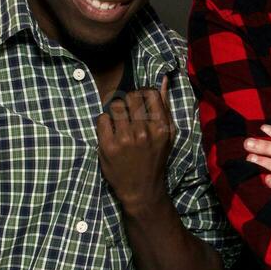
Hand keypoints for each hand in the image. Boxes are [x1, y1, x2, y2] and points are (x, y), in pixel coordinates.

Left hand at [97, 75, 175, 212]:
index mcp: (161, 128)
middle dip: (128, 101)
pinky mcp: (108, 146)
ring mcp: (125, 139)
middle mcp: (144, 132)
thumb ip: (165, 107)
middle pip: (131, 96)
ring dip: (116, 111)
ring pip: (115, 105)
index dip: (142, 94)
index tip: (139, 103)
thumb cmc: (155, 159)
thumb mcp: (167, 135)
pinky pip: (102, 118)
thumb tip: (163, 80)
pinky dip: (105, 122)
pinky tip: (111, 132)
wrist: (141, 189)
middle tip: (128, 113)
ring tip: (119, 122)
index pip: (149, 93)